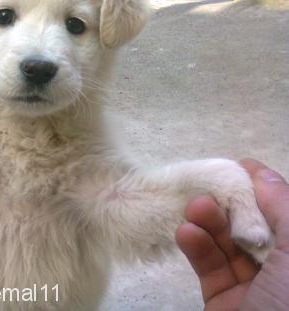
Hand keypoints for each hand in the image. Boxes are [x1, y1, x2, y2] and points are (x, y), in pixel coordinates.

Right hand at [176, 159, 288, 309]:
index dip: (262, 187)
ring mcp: (254, 286)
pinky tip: (186, 233)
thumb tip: (259, 172)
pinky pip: (209, 267)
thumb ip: (283, 207)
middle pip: (253, 225)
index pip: (283, 211)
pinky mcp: (224, 300)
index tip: (237, 167)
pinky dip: (196, 247)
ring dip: (208, 223)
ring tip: (193, 209)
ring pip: (227, 244)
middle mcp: (283, 268)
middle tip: (207, 188)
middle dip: (230, 204)